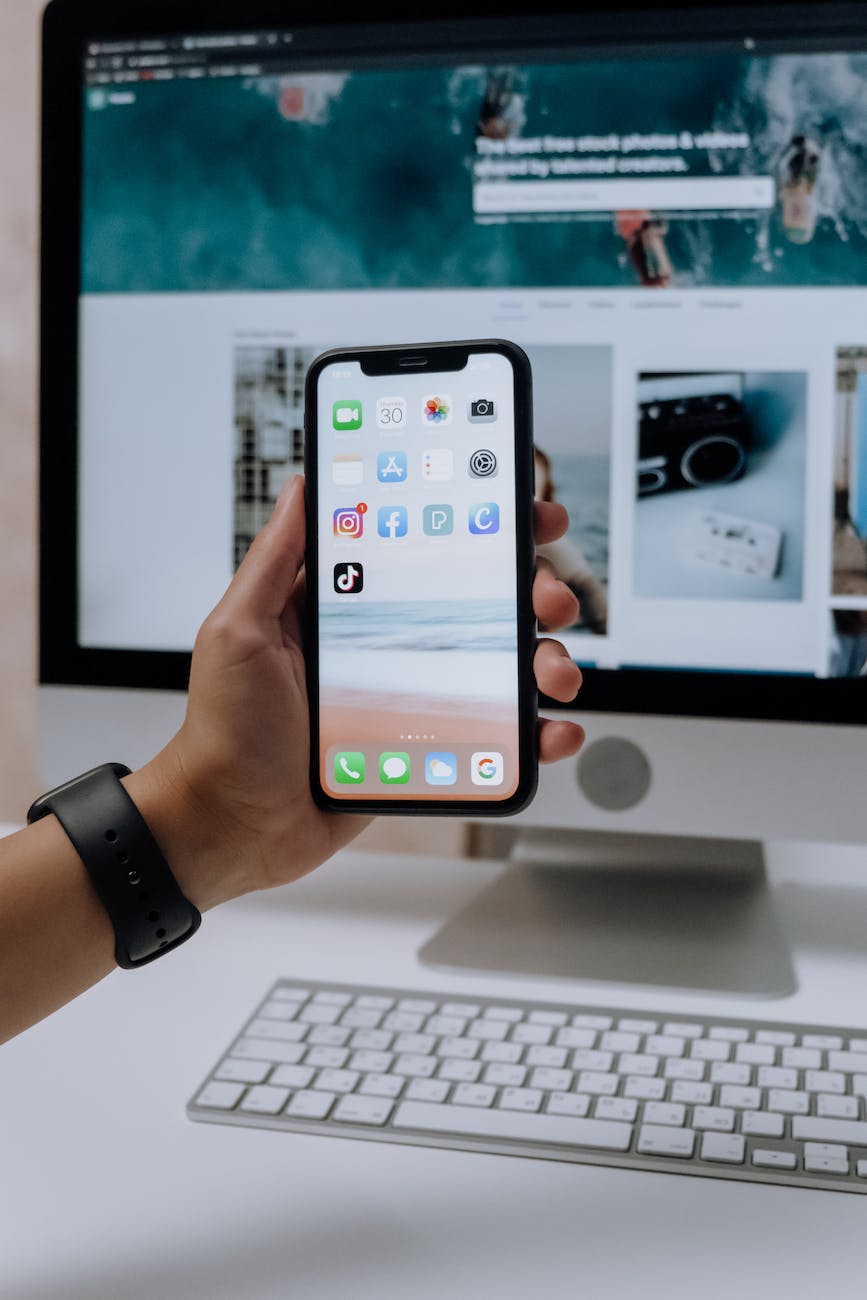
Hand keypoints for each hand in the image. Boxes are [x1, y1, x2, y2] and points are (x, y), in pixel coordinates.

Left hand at [130, 478, 584, 908]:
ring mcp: (414, 697)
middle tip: (550, 599)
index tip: (524, 508)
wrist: (233, 825)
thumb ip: (274, 560)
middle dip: (532, 592)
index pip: (425, 548)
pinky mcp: (428, 750)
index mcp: (348, 606)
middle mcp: (389, 645)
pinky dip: (536, 732)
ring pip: (501, 667)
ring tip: (555, 676)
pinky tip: (553, 731)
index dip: (480, 525)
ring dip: (547, 661)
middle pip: (481, 603)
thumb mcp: (239, 630)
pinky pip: (495, 736)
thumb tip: (302, 486)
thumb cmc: (225, 731)